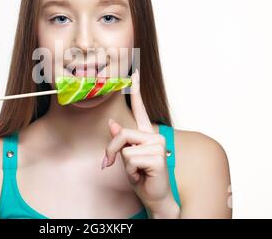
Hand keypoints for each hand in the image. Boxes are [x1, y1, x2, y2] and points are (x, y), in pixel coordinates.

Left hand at [102, 70, 179, 217]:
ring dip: (124, 165)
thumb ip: (120, 140)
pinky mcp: (158, 157)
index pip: (140, 109)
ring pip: (125, 148)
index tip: (134, 73)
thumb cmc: (142, 177)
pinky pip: (130, 159)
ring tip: (137, 172)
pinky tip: (142, 175)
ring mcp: (158, 146)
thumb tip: (113, 123)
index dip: (137, 90)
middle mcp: (155, 136)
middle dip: (113, 151)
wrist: (155, 198)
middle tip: (114, 164)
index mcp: (147, 134)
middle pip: (122, 134)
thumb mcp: (125, 158)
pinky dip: (131, 172)